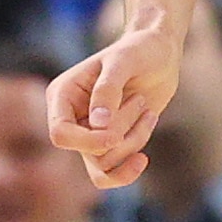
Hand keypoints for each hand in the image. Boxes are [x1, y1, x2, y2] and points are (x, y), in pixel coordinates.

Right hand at [48, 19, 180, 187]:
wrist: (161, 55)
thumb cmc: (140, 50)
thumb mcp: (124, 61)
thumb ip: (108, 89)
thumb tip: (98, 124)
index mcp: (62, 95)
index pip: (60, 133)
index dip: (88, 141)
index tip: (116, 136)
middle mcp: (71, 118)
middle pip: (88, 151)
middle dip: (120, 133)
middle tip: (140, 100)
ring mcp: (89, 134)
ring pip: (103, 164)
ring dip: (133, 141)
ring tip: (148, 111)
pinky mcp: (109, 145)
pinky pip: (114, 171)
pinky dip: (131, 165)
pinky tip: (144, 152)